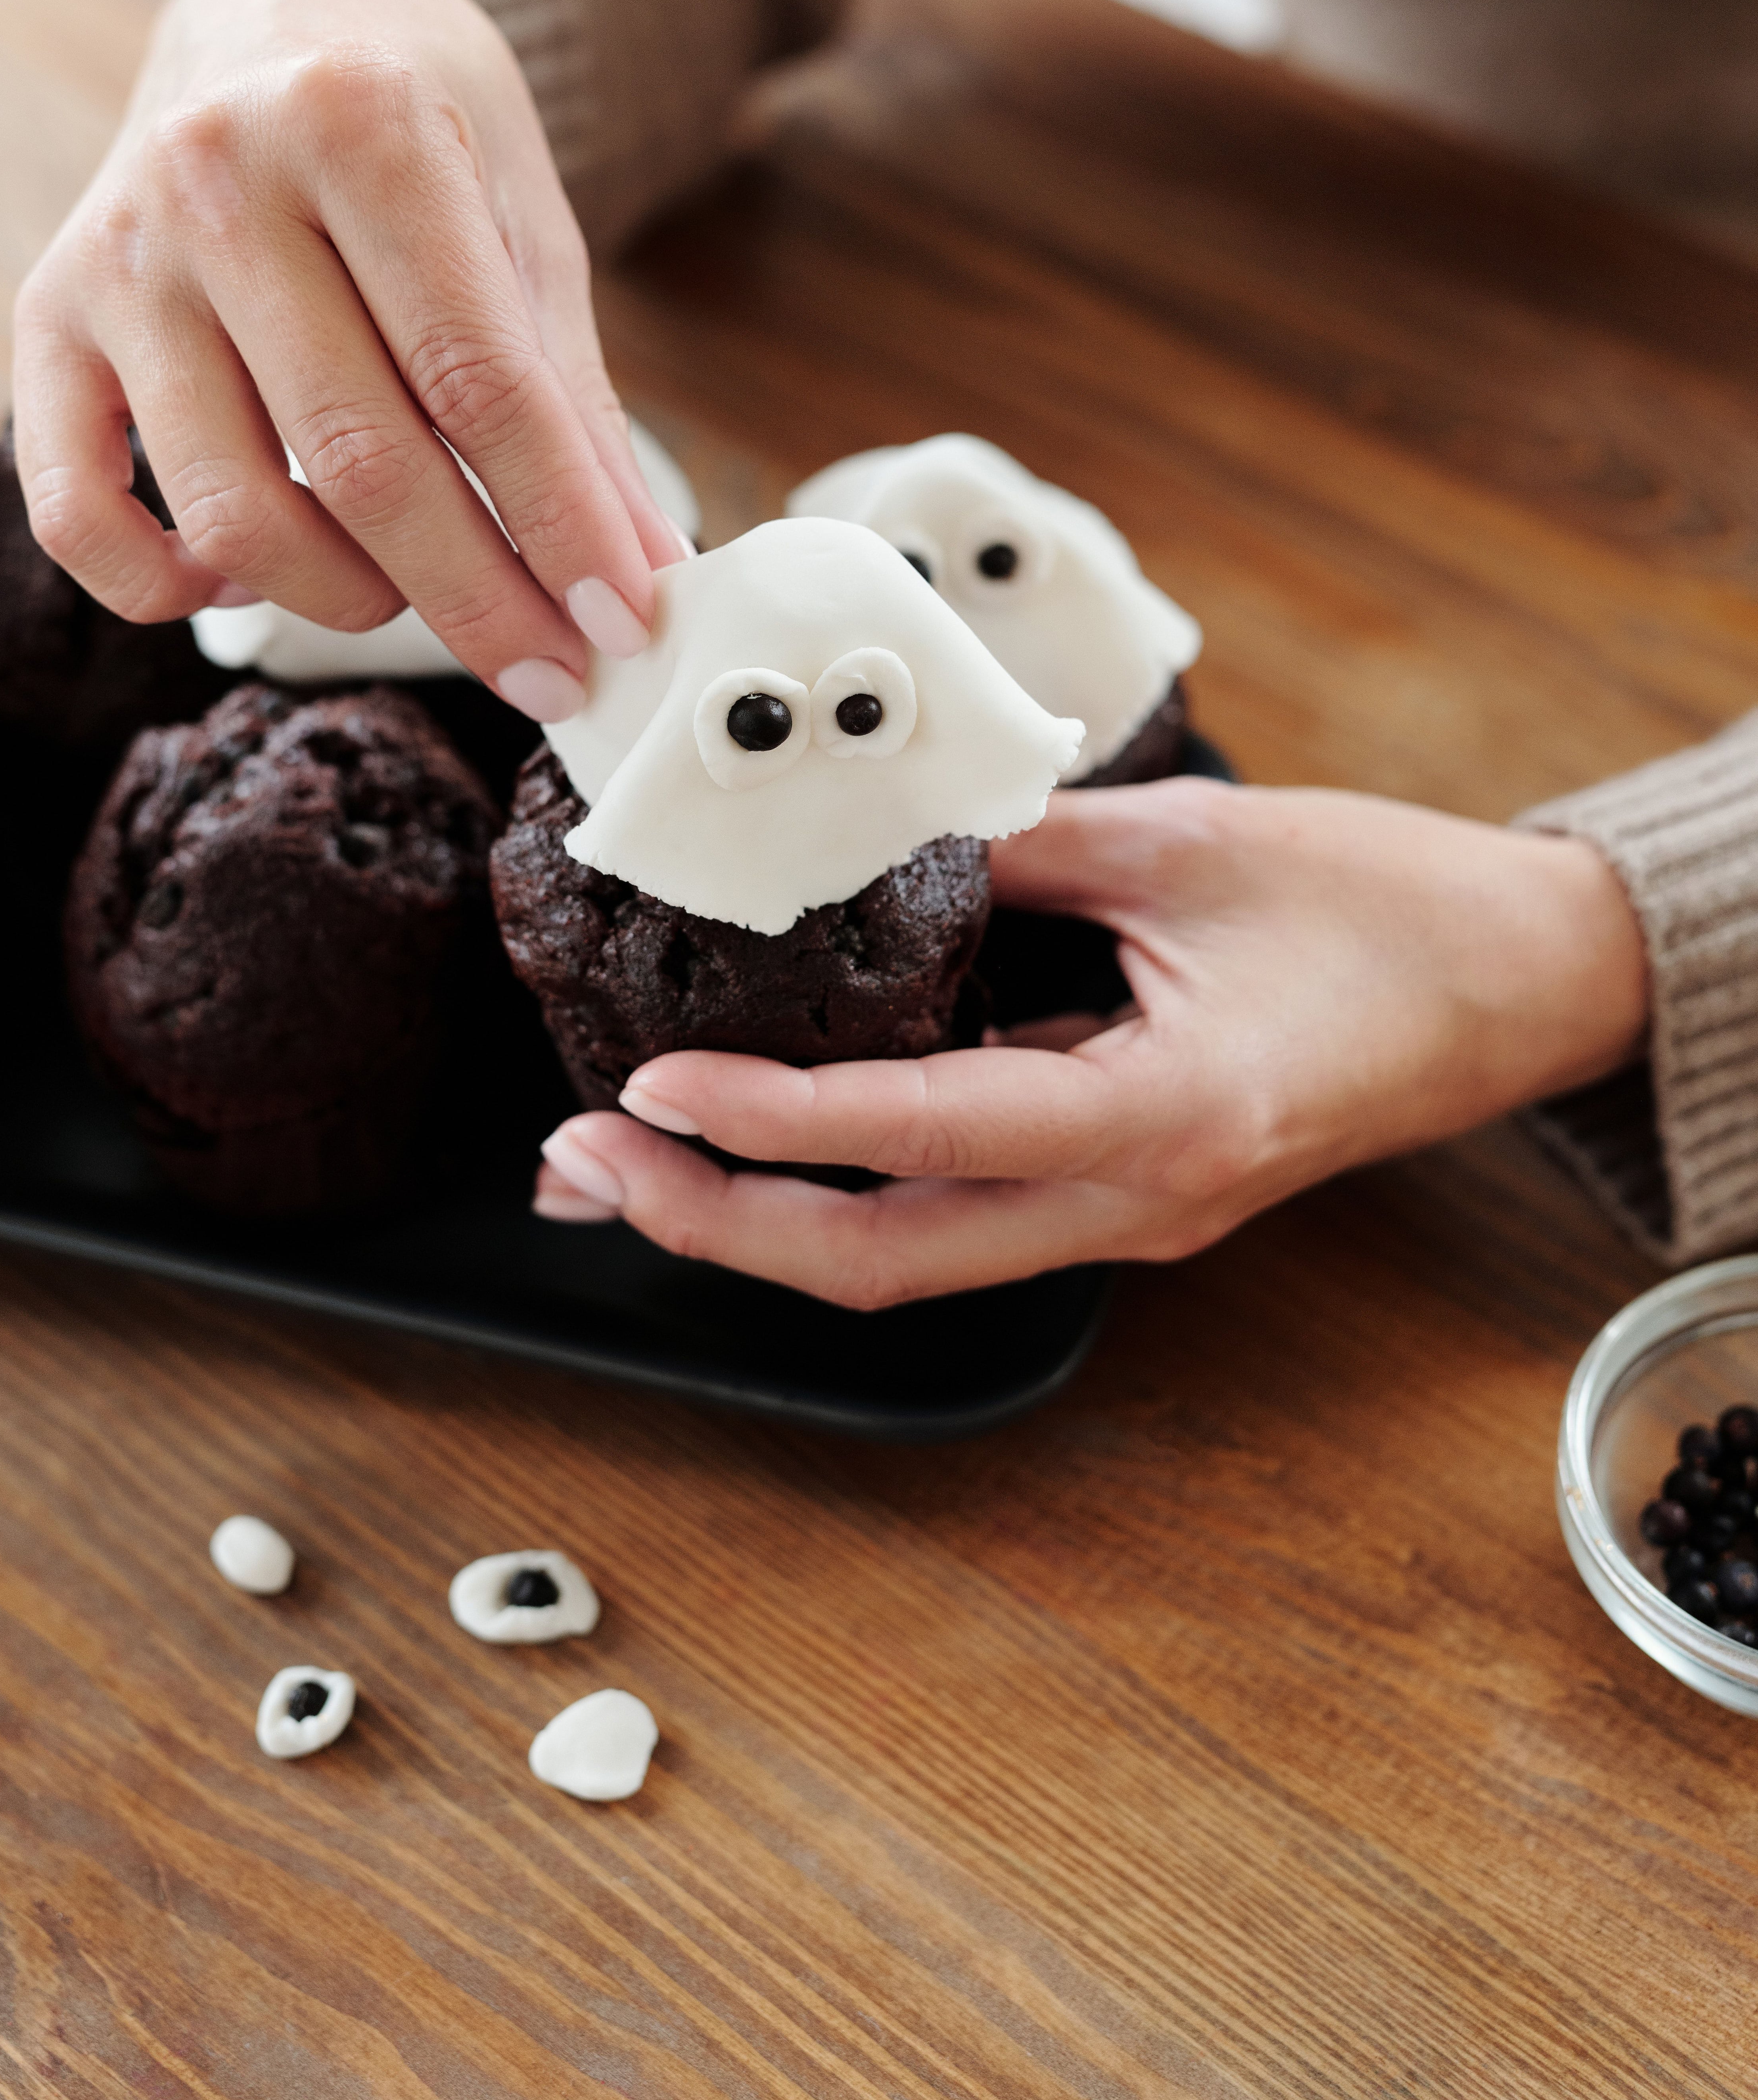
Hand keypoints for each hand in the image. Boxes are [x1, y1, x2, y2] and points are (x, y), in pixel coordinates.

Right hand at [12, 0, 685, 718]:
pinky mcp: (45, 315)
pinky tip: (241, 584)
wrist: (284, 7)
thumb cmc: (420, 123)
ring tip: (408, 593)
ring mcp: (119, 254)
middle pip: (358, 462)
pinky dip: (162, 587)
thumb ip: (576, 406)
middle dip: (474, 598)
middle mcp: (218, 179)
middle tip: (550, 669)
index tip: (621, 623)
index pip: (476, 384)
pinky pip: (74, 509)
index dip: (559, 525)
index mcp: (359, 126)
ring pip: (233, 509)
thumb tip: (638, 578)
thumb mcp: (525, 226)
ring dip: (343, 599)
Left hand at [533, 778, 1650, 1305]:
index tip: (646, 1091)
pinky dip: (843, 1185)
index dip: (773, 1125)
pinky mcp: (1123, 1190)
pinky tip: (763, 1135)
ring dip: (762, 1222)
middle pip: (886, 1266)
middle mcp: (1132, 1200)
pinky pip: (959, 1214)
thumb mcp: (1187, 842)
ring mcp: (1127, 1214)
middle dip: (719, 1228)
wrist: (1517, 984)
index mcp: (1157, 1116)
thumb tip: (867, 833)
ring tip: (627, 1162)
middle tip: (582, 1166)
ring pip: (911, 1260)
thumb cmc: (1381, 905)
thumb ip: (1017, 847)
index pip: (920, 1139)